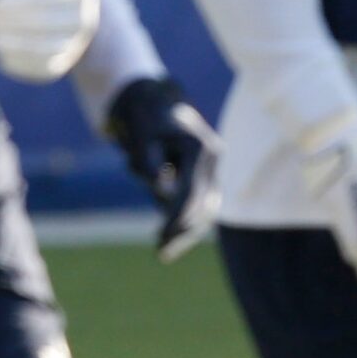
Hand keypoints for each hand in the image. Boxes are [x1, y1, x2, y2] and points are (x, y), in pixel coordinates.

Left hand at [0, 0, 100, 82]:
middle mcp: (84, 15)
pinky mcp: (66, 60)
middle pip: (49, 23)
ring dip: (15, 46)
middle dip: (12, 24)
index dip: (18, 2)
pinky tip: (0, 56)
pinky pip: (45, 67)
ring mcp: (77, 40)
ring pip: (48, 49)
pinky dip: (21, 64)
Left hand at [104, 76, 220, 261]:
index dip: (175, 218)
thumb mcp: (141, 138)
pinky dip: (188, 223)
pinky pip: (203, 206)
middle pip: (204, 205)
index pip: (191, 192)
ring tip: (164, 251)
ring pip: (208, 210)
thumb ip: (148, 160)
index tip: (159, 237)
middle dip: (182, 231)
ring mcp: (215, 169)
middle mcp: (214, 159)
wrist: (157, 105)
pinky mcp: (209, 177)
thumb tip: (159, 186)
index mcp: (199, 148)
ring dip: (187, 232)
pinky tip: (172, 239)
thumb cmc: (146, 122)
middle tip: (160, 252)